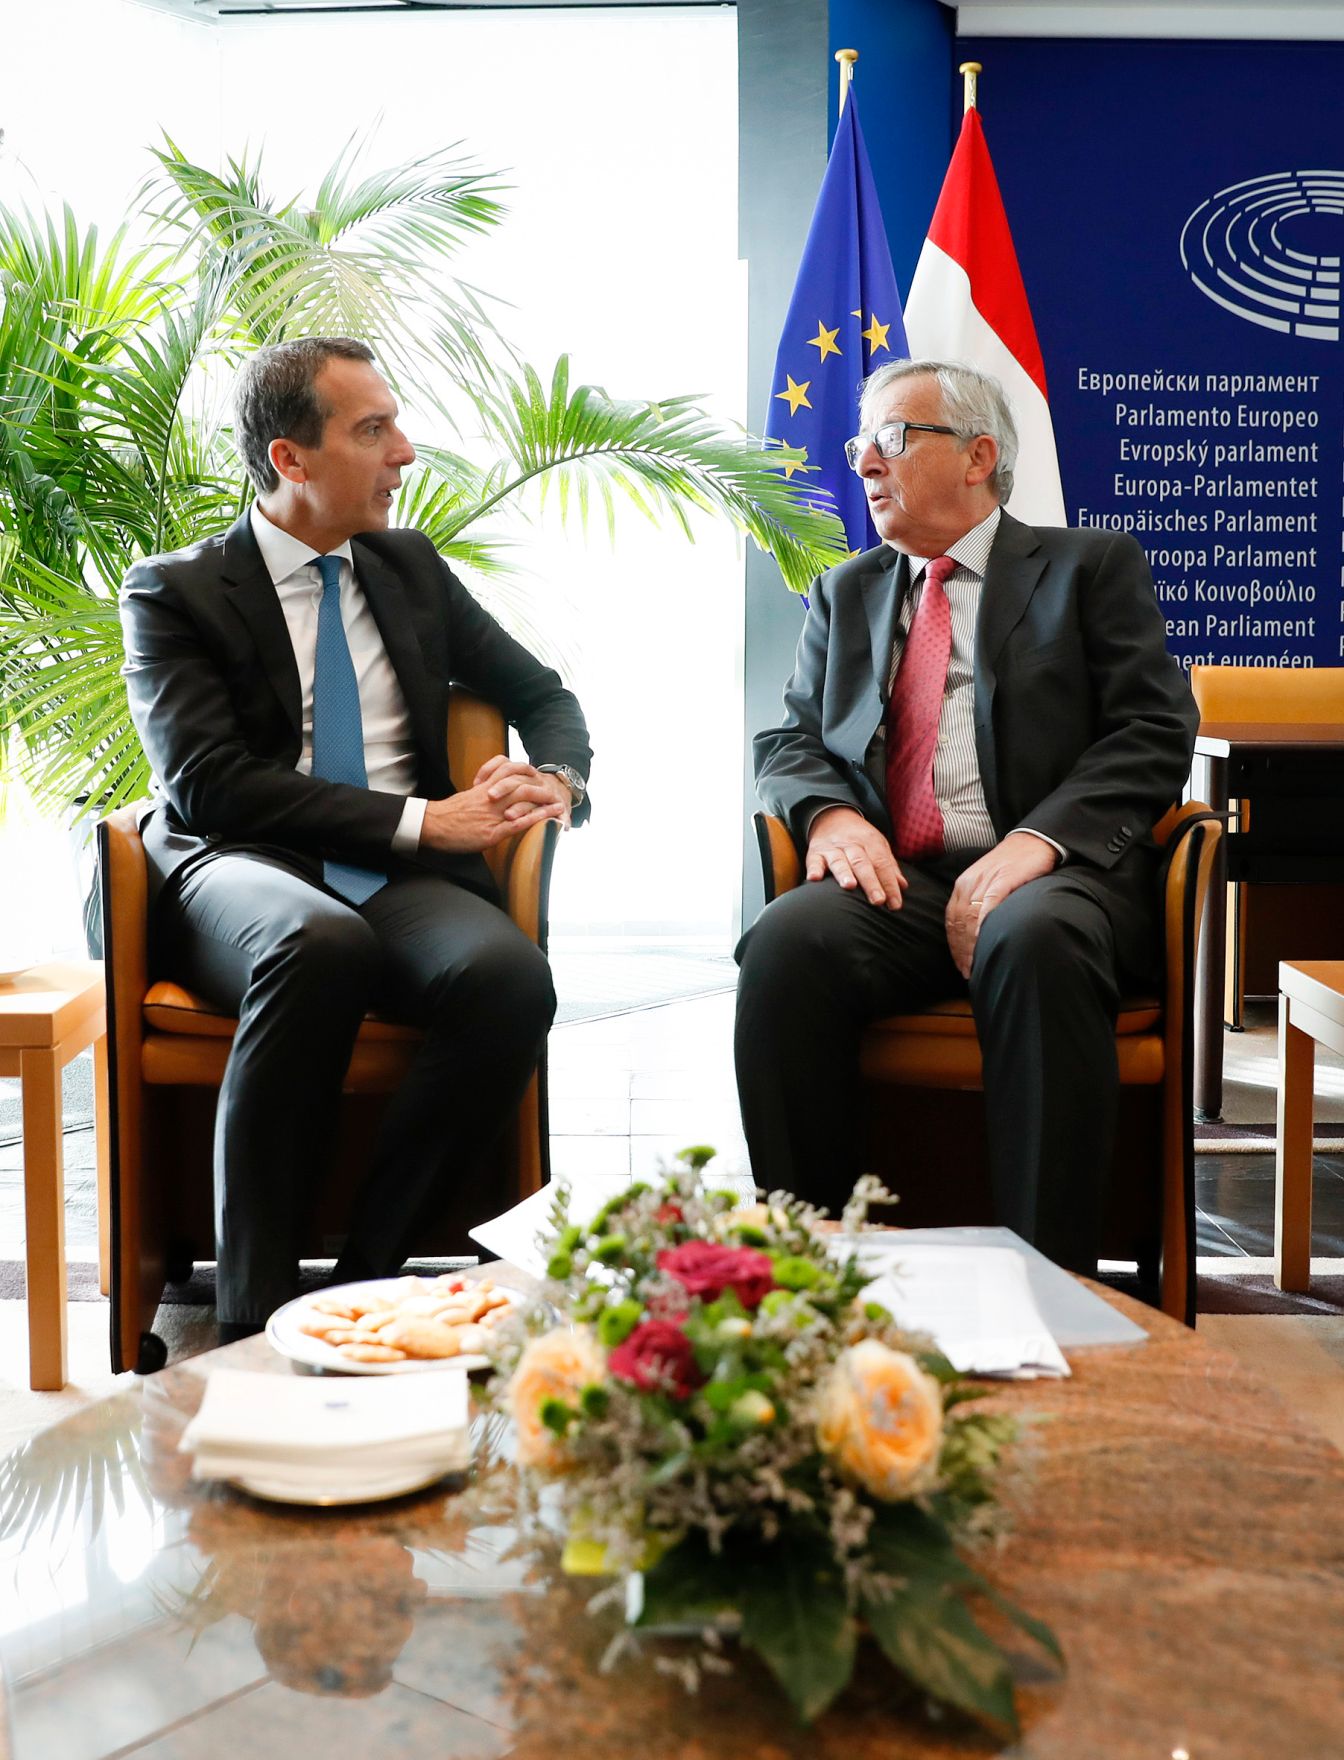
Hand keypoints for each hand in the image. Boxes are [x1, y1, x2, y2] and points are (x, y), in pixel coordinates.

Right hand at [419, 753, 566, 853]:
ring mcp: (492, 815)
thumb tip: (490, 794)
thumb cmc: (446, 814)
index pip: (508, 771)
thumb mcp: (466, 798)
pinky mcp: (491, 832)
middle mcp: (491, 798)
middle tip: (554, 792)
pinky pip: (517, 824)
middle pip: (521, 784)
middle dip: (540, 788)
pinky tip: (547, 820)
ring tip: (558, 806)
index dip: (525, 772)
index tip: (536, 776)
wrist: (432, 825)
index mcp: (484, 789)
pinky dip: (535, 820)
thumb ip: (481, 794)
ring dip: (544, 803)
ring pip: (523, 801)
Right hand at [805, 806, 906, 908]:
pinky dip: (814, 869)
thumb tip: (903, 886)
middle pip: (862, 863)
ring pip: (839, 861)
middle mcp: (851, 844)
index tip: (895, 904)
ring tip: (850, 886)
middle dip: (871, 883)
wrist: (832, 817)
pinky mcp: (815, 852)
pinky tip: (814, 878)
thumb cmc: (859, 838)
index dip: (889, 884)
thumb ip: (889, 866)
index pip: (882, 864)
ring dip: (844, 873)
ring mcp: (832, 848)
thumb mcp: (878, 845)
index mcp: (870, 842)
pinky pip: (813, 860)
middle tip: (878, 900)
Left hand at [944, 833, 1058, 978]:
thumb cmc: (1014, 865)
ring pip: (970, 919)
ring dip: (970, 946)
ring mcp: (985, 882)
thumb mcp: (990, 883)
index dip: (954, 945)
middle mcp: (969, 883)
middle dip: (961, 951)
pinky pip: (988, 906)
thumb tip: (977, 934)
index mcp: (963, 885)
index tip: (960, 964)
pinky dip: (982, 925)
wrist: (1033, 840)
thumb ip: (980, 904)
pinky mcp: (1002, 880)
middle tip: (967, 972)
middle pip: (958, 923)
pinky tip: (982, 942)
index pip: (952, 921)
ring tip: (975, 965)